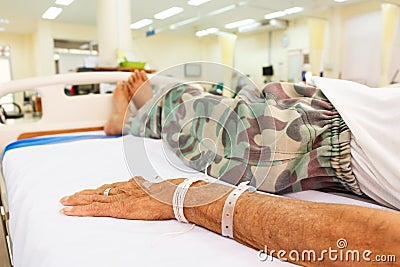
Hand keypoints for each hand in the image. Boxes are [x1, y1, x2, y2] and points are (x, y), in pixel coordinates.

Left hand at [60, 176, 181, 219]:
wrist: (174, 196)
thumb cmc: (171, 193)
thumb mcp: (158, 187)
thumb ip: (149, 186)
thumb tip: (148, 183)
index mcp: (133, 185)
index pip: (110, 187)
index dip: (97, 190)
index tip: (88, 192)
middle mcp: (123, 189)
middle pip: (98, 191)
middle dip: (82, 194)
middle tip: (68, 196)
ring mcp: (120, 198)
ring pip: (93, 198)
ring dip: (77, 200)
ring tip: (64, 202)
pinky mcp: (118, 208)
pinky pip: (95, 209)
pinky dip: (80, 210)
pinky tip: (69, 212)